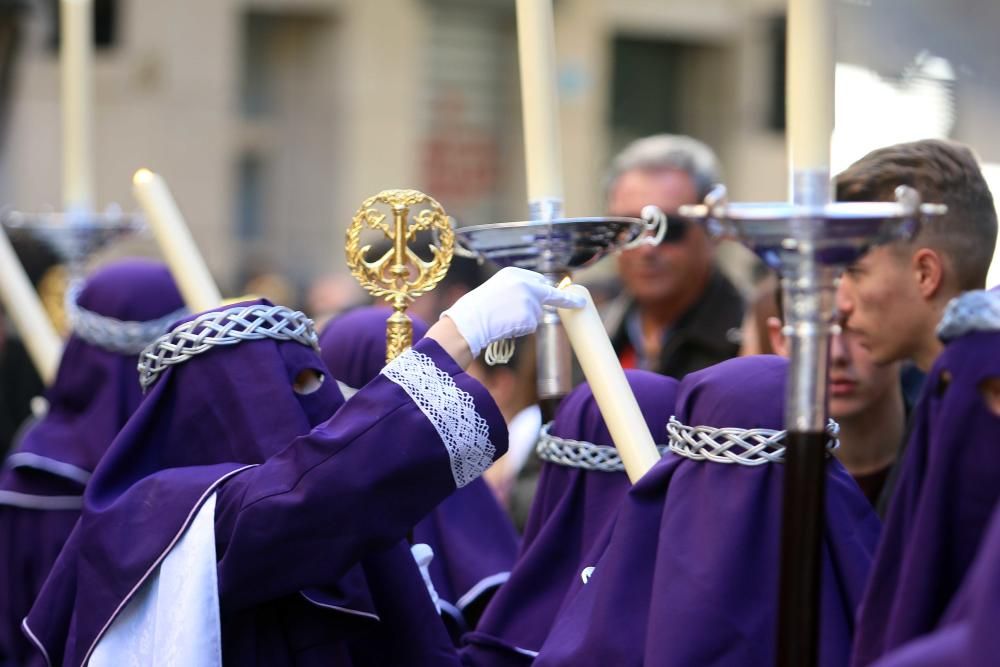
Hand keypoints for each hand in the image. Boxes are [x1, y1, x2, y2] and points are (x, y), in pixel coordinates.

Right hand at [440, 267, 585, 358]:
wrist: (469, 321)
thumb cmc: (476, 309)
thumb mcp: (495, 290)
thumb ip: (516, 291)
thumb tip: (536, 303)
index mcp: (513, 273)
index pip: (538, 280)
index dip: (548, 289)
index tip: (570, 290)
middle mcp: (524, 283)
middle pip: (545, 294)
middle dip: (565, 300)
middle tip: (580, 303)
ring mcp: (529, 299)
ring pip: (536, 314)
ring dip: (525, 321)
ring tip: (503, 320)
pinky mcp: (530, 316)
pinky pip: (531, 326)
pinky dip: (521, 329)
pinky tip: (507, 326)